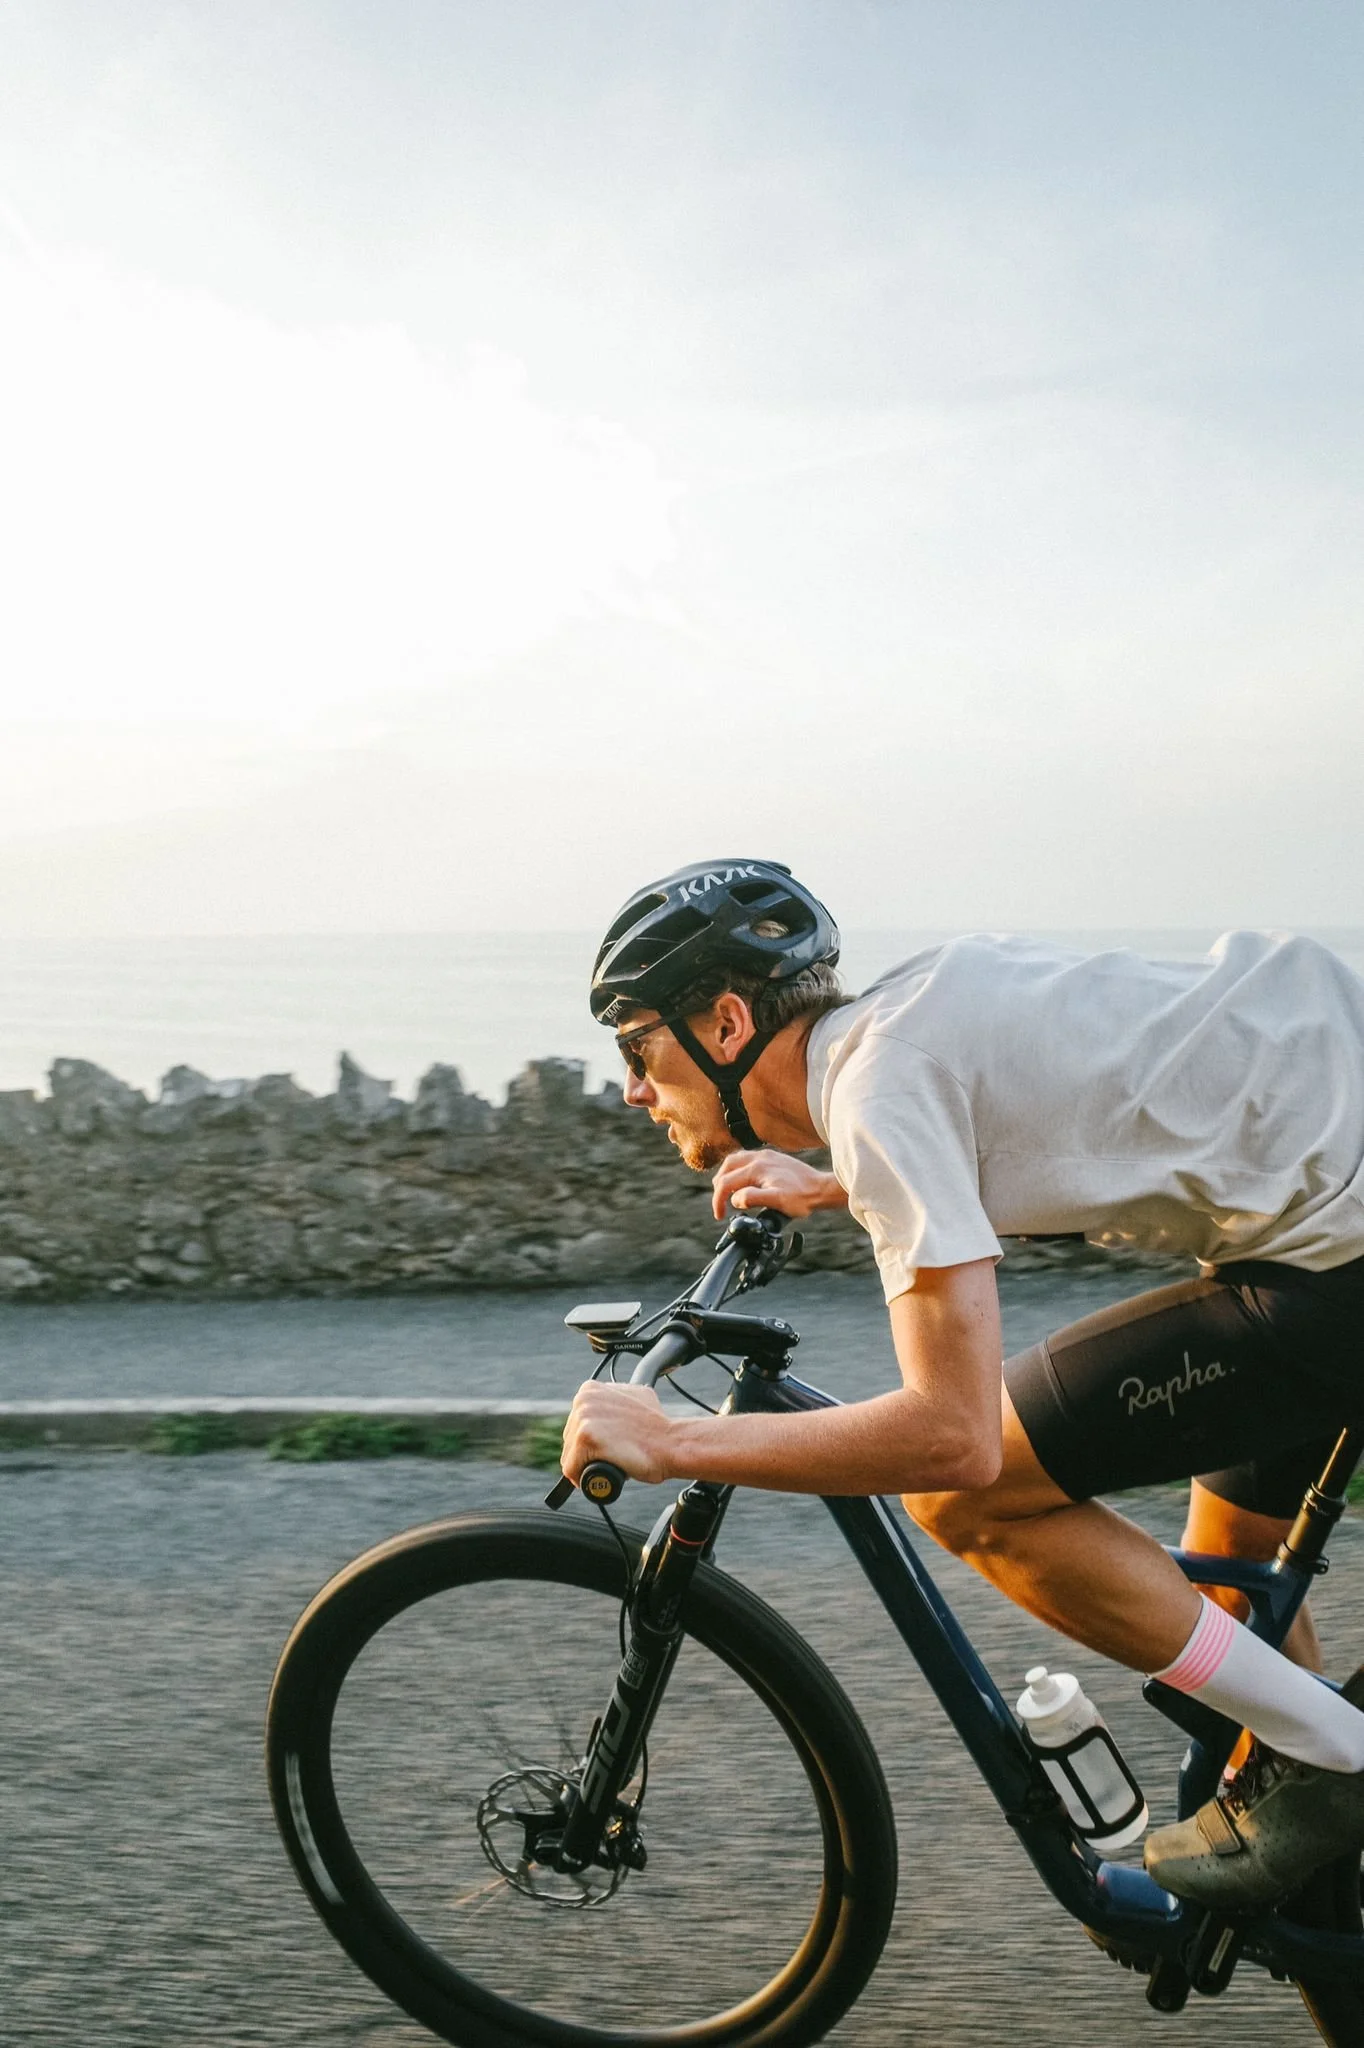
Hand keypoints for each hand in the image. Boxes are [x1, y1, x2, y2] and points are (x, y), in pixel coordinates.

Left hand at [561, 1381, 678, 1487]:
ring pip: (570, 1456)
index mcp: (590, 1389)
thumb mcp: (635, 1396)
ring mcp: (584, 1417)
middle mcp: (583, 1400)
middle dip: (587, 1455)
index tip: (605, 1449)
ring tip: (611, 1464)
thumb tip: (609, 1406)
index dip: (590, 1443)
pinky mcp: (585, 1437)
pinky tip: (602, 1475)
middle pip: (570, 1440)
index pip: (575, 1425)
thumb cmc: (657, 1428)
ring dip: (586, 1467)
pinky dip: (583, 1479)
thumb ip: (615, 1397)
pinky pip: (571, 1468)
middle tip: (611, 1458)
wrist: (672, 1443)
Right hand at [710, 1149, 847, 1222]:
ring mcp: (765, 1155)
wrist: (821, 1188)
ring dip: (727, 1176)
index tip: (720, 1215)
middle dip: (719, 1187)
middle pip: (726, 1168)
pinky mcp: (772, 1157)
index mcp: (756, 1169)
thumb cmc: (801, 1197)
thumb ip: (752, 1199)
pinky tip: (743, 1180)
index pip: (726, 1183)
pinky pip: (746, 1158)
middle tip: (721, 1204)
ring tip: (727, 1191)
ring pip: (735, 1160)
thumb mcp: (776, 1202)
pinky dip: (738, 1169)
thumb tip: (735, 1199)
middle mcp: (758, 1158)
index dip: (718, 1201)